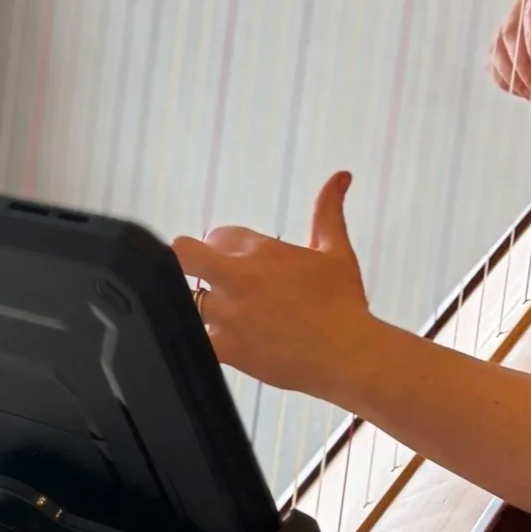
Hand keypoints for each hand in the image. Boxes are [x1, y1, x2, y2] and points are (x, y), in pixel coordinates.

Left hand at [174, 172, 374, 399]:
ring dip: (197, 301)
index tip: (235, 259)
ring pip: (184, 298)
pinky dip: (199, 337)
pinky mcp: (226, 349)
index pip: (218, 235)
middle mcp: (238, 278)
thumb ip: (328, 210)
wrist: (347, 355)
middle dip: (187, 259)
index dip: (224, 245)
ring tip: (219, 311)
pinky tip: (216, 338)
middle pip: (183, 254)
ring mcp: (228, 315)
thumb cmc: (344, 303)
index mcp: (261, 251)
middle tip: (201, 273)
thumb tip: (340, 176)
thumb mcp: (336, 250)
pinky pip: (192, 338)